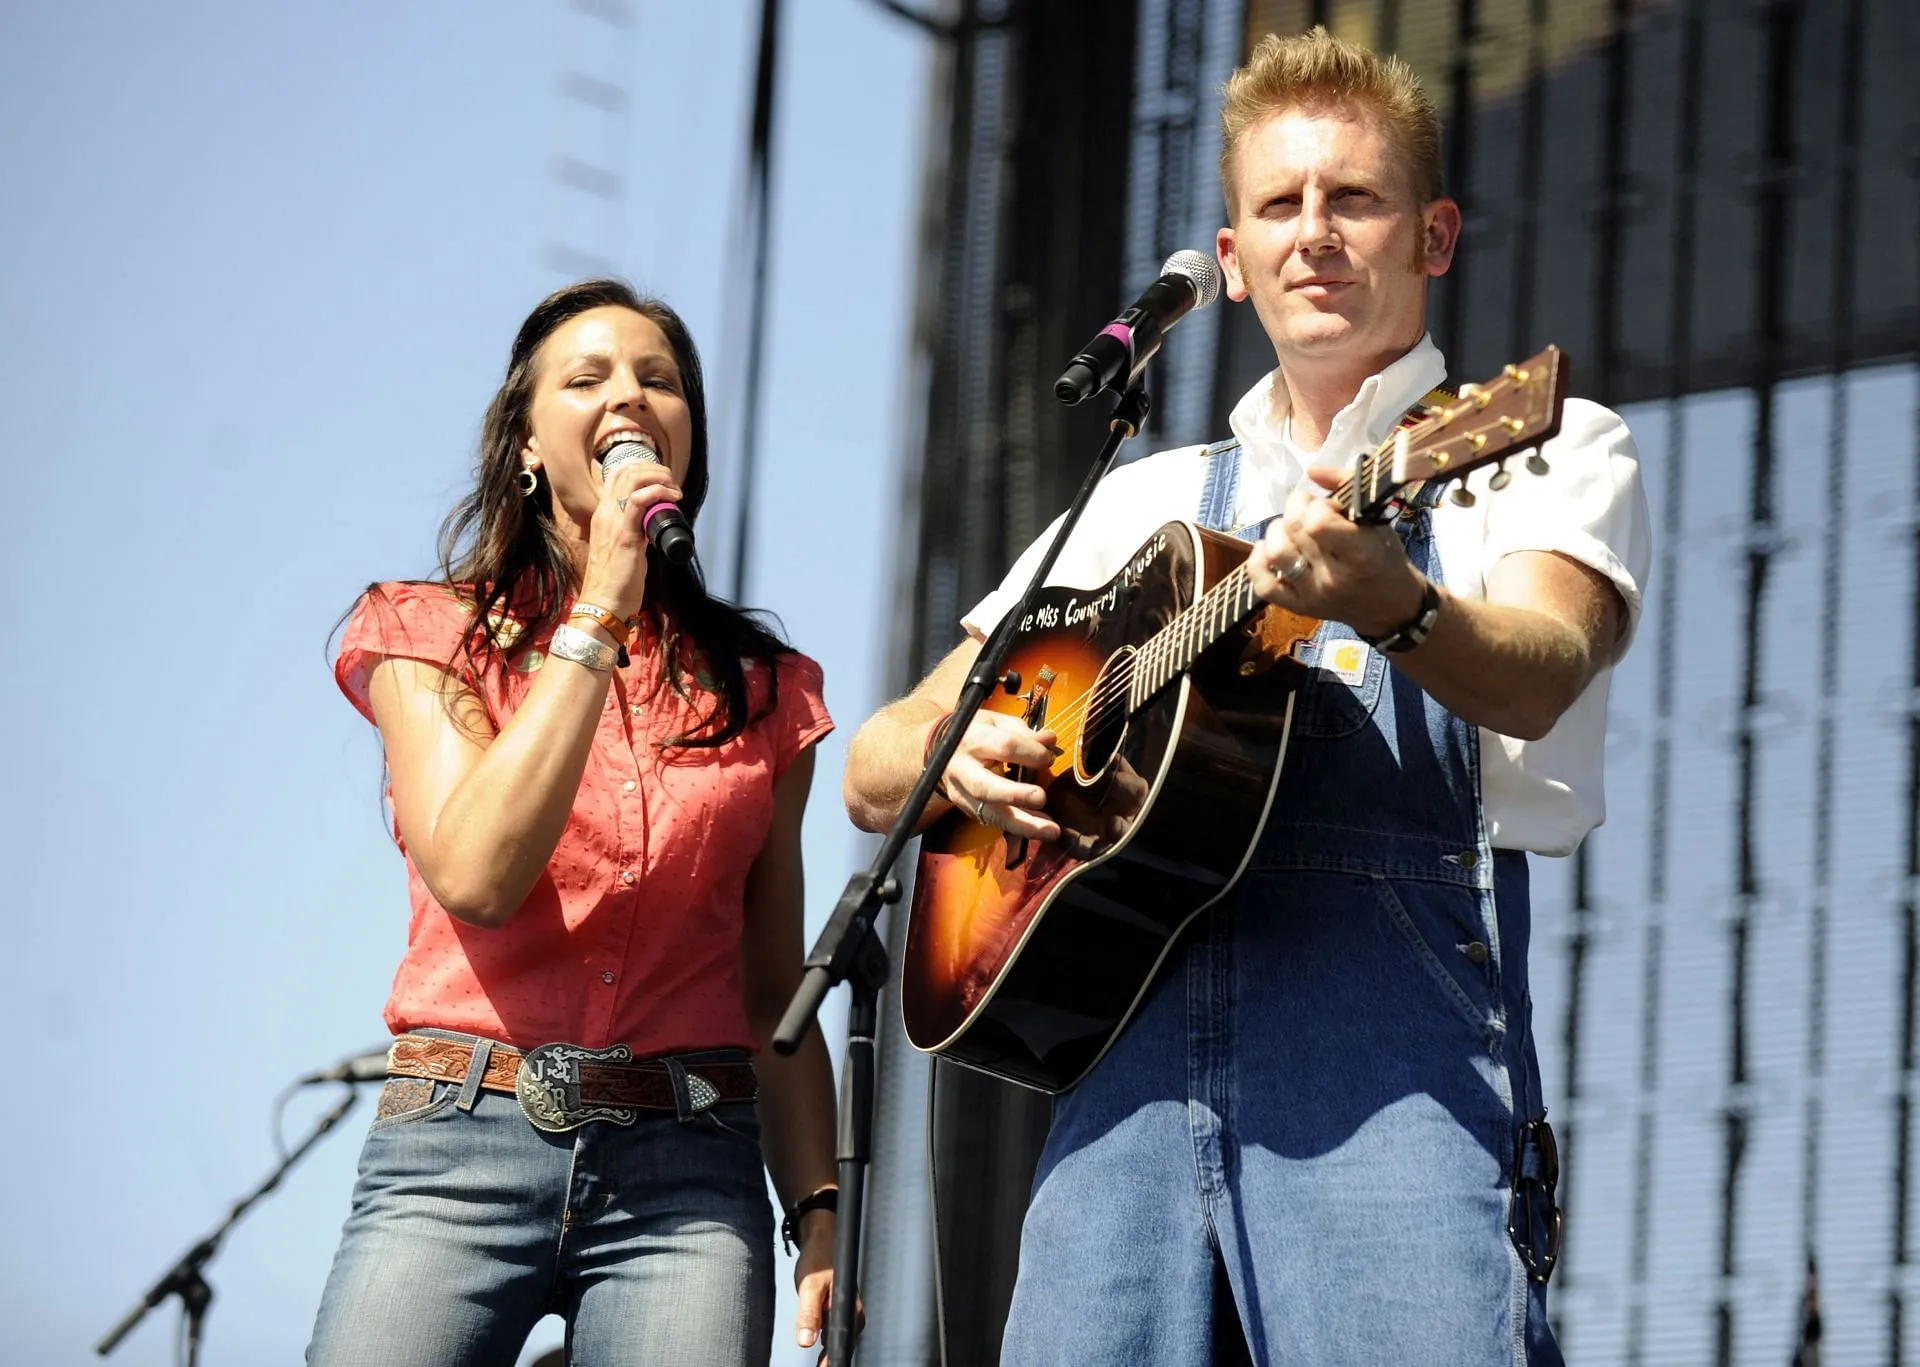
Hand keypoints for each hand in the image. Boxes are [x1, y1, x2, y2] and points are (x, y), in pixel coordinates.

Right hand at [577, 458, 683, 620]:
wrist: (602, 605)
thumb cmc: (614, 582)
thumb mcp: (621, 549)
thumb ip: (633, 533)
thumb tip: (652, 528)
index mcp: (602, 516)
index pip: (616, 475)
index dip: (642, 469)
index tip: (662, 481)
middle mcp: (604, 514)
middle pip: (625, 470)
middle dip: (654, 469)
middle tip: (672, 483)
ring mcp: (611, 523)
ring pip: (631, 478)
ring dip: (659, 477)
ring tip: (674, 489)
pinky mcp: (624, 536)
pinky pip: (638, 501)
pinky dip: (658, 492)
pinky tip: (671, 498)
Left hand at [793, 1215, 863, 1362]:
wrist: (821, 1241)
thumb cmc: (818, 1259)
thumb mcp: (809, 1286)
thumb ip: (808, 1314)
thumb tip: (806, 1341)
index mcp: (851, 1310)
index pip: (842, 1345)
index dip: (831, 1360)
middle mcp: (852, 1315)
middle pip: (842, 1347)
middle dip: (829, 1360)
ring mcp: (845, 1314)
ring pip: (837, 1343)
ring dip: (827, 1355)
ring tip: (818, 1365)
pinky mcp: (837, 1313)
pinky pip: (832, 1335)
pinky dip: (825, 1346)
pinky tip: (817, 1351)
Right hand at [937, 710, 1061, 842]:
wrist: (942, 751)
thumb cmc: (976, 733)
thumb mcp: (997, 723)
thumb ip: (1024, 733)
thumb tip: (1051, 740)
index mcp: (973, 740)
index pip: (1005, 747)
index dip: (1031, 753)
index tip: (1049, 758)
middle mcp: (964, 769)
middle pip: (986, 788)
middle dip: (1016, 795)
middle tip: (1041, 798)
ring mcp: (963, 794)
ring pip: (991, 814)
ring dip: (1023, 825)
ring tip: (1051, 831)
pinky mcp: (969, 810)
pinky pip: (996, 822)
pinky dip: (1021, 828)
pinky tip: (1042, 830)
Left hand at [1245, 464, 1425, 636]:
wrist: (1388, 606)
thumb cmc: (1384, 557)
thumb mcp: (1377, 519)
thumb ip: (1347, 486)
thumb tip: (1312, 470)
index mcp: (1361, 555)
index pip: (1318, 523)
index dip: (1318, 505)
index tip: (1330, 507)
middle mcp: (1334, 578)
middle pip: (1294, 529)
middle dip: (1298, 507)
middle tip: (1310, 510)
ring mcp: (1312, 595)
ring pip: (1275, 552)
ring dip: (1277, 530)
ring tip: (1292, 529)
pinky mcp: (1296, 607)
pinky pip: (1261, 584)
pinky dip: (1259, 561)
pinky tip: (1271, 548)